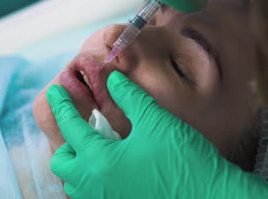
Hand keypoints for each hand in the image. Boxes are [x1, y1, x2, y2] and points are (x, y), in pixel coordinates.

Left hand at [46, 71, 267, 197]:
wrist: (213, 197)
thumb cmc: (185, 159)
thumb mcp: (156, 121)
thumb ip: (129, 98)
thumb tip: (111, 79)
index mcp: (100, 160)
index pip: (70, 126)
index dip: (61, 104)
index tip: (55, 90)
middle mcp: (96, 186)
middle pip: (61, 162)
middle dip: (66, 141)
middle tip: (81, 126)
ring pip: (74, 183)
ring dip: (77, 163)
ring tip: (94, 147)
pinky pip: (92, 195)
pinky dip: (92, 179)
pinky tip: (111, 168)